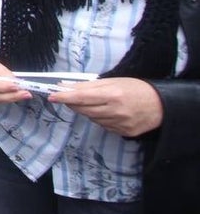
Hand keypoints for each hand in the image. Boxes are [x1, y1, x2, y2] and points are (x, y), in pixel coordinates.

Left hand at [49, 78, 163, 136]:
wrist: (162, 105)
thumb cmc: (136, 88)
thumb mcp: (114, 81)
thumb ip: (90, 85)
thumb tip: (67, 86)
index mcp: (112, 95)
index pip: (81, 97)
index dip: (65, 97)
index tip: (52, 96)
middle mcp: (115, 111)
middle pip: (84, 110)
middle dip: (72, 103)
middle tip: (67, 97)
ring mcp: (120, 124)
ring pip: (92, 118)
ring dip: (87, 110)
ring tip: (96, 102)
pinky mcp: (124, 133)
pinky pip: (103, 125)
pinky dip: (100, 118)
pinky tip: (107, 111)